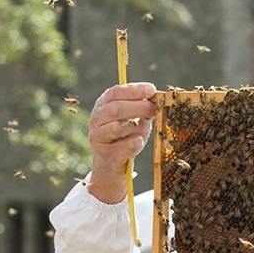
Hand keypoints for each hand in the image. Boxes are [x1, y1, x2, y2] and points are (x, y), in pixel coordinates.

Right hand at [87, 83, 157, 203]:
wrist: (113, 162)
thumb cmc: (127, 136)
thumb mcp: (136, 119)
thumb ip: (144, 110)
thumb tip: (157, 101)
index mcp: (103, 104)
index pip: (116, 92)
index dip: (134, 90)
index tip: (151, 89)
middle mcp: (96, 118)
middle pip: (115, 109)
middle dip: (137, 107)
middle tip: (153, 108)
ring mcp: (97, 135)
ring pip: (116, 127)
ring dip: (135, 127)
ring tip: (144, 127)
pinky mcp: (103, 153)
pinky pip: (121, 147)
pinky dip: (133, 143)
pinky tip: (139, 141)